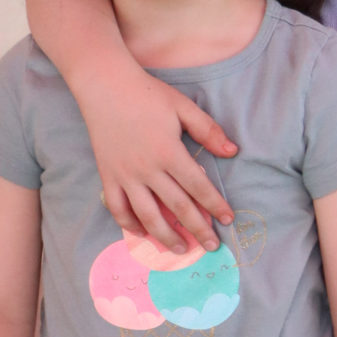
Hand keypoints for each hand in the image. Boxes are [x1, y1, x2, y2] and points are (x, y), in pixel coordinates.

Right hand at [88, 74, 236, 251]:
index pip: (198, 187)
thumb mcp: (183, 107)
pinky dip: (129, 224)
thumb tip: (232, 152)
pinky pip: (118, 208)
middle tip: (211, 246)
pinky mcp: (108, 176)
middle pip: (177, 207)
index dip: (215, 206)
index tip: (228, 219)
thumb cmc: (147, 94)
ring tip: (180, 250)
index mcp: (169, 152)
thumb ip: (208, 131)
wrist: (104, 86)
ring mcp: (125, 175)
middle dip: (197, 229)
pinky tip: (143, 233)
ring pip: (147, 215)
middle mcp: (147, 169)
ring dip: (165, 236)